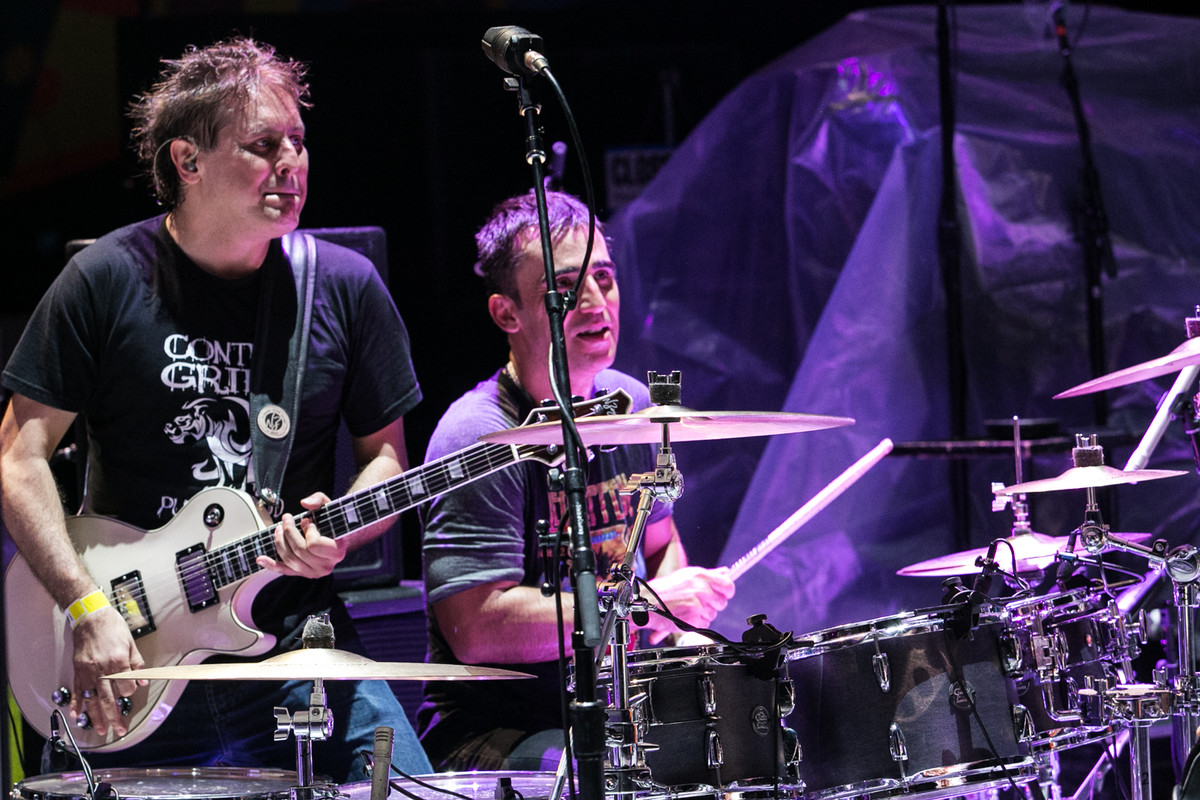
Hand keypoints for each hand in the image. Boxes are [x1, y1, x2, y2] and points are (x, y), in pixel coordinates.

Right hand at [70, 607, 145, 736]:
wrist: (90, 617)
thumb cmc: (112, 627)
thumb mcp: (131, 643)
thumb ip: (136, 664)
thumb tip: (143, 681)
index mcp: (118, 662)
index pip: (126, 686)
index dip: (130, 691)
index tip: (131, 691)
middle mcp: (102, 670)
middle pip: (109, 698)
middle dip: (114, 716)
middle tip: (118, 730)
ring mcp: (88, 672)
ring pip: (92, 699)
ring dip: (96, 716)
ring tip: (100, 729)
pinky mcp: (78, 671)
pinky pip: (77, 691)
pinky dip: (76, 704)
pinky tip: (77, 716)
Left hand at [256, 492, 347, 577]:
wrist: (337, 538)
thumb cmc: (333, 522)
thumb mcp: (330, 507)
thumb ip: (319, 501)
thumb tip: (305, 503)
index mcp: (336, 552)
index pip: (314, 545)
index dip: (308, 531)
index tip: (308, 522)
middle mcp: (326, 566)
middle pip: (299, 551)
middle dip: (289, 532)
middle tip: (286, 520)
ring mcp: (314, 572)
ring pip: (290, 559)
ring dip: (280, 542)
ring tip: (278, 529)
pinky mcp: (303, 573)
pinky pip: (285, 570)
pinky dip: (271, 565)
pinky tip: (261, 559)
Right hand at [644, 566, 734, 643]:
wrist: (645, 603)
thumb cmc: (662, 589)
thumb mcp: (686, 575)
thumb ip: (709, 574)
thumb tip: (725, 572)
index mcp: (701, 576)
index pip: (728, 585)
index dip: (726, 591)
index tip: (722, 593)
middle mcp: (702, 590)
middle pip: (722, 602)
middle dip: (713, 604)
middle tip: (699, 601)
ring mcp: (699, 606)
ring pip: (713, 615)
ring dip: (703, 614)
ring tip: (687, 608)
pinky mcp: (694, 621)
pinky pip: (704, 624)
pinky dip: (696, 623)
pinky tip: (685, 616)